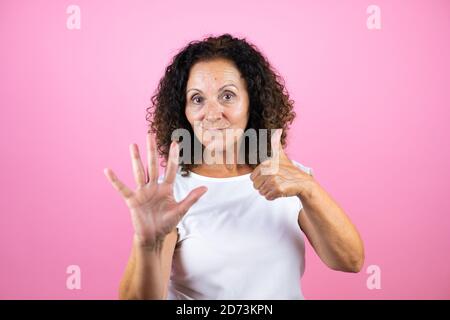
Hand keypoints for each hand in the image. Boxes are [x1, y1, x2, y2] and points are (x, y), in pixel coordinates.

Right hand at [104, 132, 207, 248]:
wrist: (153, 237)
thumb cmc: (167, 223)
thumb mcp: (181, 211)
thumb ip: (191, 198)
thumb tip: (206, 188)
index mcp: (166, 188)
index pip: (171, 169)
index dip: (173, 157)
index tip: (175, 143)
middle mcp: (153, 187)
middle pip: (153, 165)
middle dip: (152, 150)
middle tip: (150, 134)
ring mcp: (142, 192)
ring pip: (139, 172)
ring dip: (136, 159)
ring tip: (133, 145)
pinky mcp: (132, 200)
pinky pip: (122, 188)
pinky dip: (115, 180)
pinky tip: (108, 170)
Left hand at [250, 129, 314, 200]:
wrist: (303, 182)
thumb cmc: (289, 170)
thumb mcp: (280, 155)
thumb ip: (276, 143)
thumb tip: (278, 130)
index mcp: (266, 163)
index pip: (252, 178)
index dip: (261, 180)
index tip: (271, 176)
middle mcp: (269, 170)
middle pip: (256, 186)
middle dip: (264, 187)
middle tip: (275, 182)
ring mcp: (274, 179)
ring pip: (262, 192)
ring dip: (269, 192)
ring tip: (279, 186)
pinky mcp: (278, 189)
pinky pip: (268, 197)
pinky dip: (273, 197)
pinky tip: (281, 191)